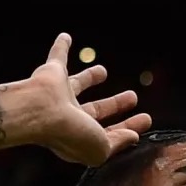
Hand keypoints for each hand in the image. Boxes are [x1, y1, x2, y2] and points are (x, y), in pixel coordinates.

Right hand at [20, 33, 151, 165]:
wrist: (40, 112)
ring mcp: (59, 95)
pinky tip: (65, 37)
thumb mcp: (101, 148)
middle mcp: (68, 117)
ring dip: (91, 77)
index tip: (145, 121)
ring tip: (103, 71)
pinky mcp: (51, 74)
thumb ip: (117, 143)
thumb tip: (132, 136)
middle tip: (133, 97)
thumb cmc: (69, 133)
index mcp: (80, 137)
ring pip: (79, 84)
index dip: (126, 129)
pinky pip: (57, 56)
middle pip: (96, 110)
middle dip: (115, 105)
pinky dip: (61, 47)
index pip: (107, 133)